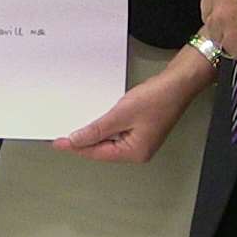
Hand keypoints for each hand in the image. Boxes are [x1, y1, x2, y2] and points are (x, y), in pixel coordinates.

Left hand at [53, 47, 215, 162]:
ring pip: (108, 140)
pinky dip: (103, 126)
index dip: (76, 147)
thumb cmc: (157, 98)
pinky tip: (94, 120)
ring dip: (93, 134)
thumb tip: (77, 141)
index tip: (58, 143)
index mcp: (134, 153)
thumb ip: (97, 129)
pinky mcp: (141, 128)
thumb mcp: (121, 114)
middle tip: (62, 137)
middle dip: (83, 143)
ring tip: (74, 129)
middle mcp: (138, 151)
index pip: (97, 153)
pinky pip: (116, 131)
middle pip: (102, 149)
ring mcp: (140, 140)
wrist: (178, 83)